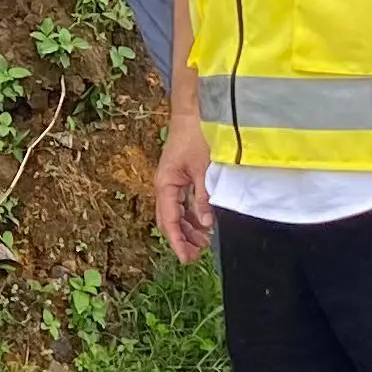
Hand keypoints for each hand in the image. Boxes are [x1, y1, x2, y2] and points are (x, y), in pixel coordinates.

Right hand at [153, 107, 214, 263]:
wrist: (194, 112)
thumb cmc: (196, 135)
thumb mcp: (204, 169)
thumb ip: (203, 197)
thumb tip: (206, 224)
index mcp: (165, 184)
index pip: (168, 221)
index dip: (177, 242)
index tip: (186, 259)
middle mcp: (165, 185)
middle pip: (169, 220)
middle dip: (182, 239)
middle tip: (196, 255)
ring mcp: (172, 181)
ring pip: (176, 213)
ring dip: (188, 228)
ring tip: (203, 242)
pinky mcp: (180, 176)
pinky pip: (183, 202)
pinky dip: (192, 215)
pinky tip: (203, 223)